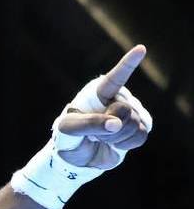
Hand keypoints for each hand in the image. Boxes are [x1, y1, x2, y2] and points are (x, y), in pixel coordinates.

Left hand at [55, 45, 150, 168]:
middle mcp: (117, 100)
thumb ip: (89, 123)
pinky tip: (114, 143)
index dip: (127, 64)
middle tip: (94, 133)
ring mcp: (130, 114)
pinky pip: (140, 135)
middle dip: (109, 126)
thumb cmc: (68, 138)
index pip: (115, 78)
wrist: (76, 159)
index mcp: (98, 93)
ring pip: (134, 124)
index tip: (140, 49)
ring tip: (101, 138)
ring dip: (115, 137)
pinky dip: (125, 144)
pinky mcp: (138, 129)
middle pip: (125, 110)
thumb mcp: (68, 129)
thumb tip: (116, 123)